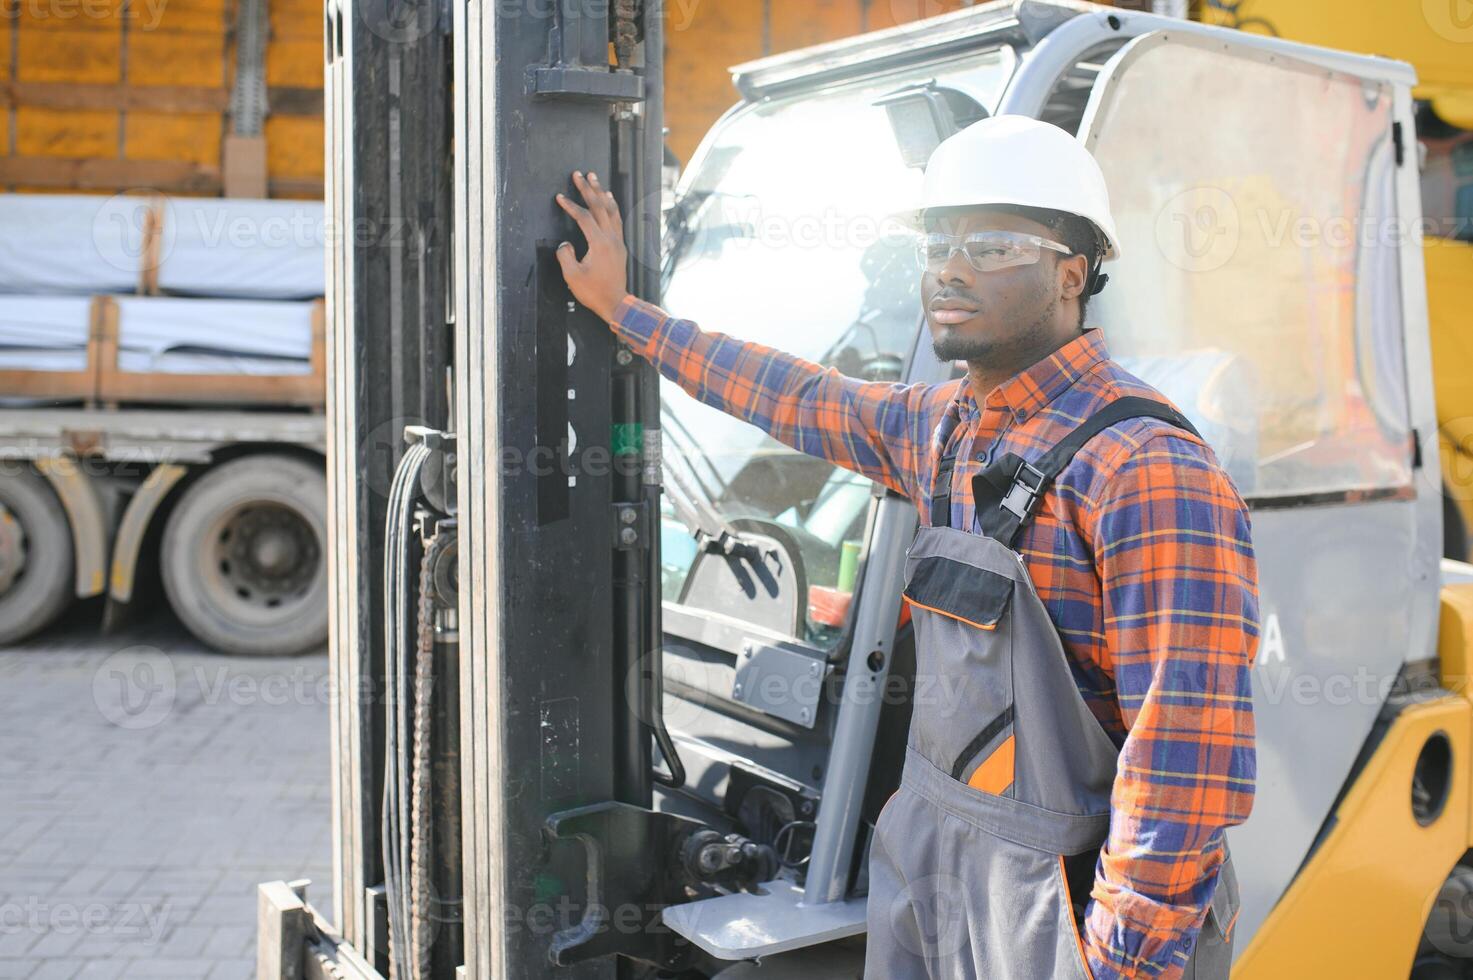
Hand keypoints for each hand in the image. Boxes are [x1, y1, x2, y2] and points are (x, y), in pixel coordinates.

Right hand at [555, 170, 631, 323]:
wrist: (616, 304)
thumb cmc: (594, 292)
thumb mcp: (572, 276)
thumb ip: (565, 256)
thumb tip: (565, 245)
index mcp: (599, 243)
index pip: (584, 217)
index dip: (570, 205)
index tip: (559, 197)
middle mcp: (611, 239)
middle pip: (599, 207)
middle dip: (588, 189)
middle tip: (579, 174)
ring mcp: (618, 242)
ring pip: (611, 210)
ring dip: (602, 193)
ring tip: (594, 179)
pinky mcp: (620, 247)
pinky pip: (617, 220)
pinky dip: (612, 207)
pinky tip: (609, 199)